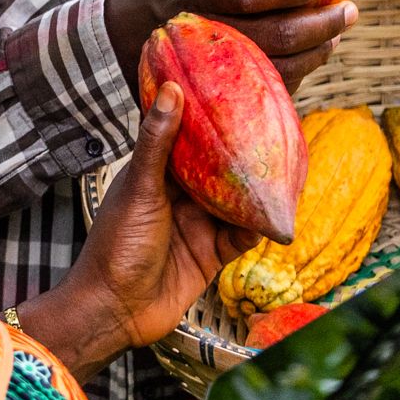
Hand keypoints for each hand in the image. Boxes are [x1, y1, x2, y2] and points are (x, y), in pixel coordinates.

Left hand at [20, 85, 264, 377]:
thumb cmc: (116, 246)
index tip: (239, 95)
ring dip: (256, 193)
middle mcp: (180, 197)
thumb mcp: (139, 187)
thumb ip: (158, 141)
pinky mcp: (211, 255)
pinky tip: (270, 218)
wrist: (115, 311)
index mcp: (158, 174)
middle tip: (277, 133)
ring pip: (236, 202)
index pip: (191, 138)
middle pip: (220, 170)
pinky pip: (241, 237)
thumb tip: (171, 88)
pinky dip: (256, 228)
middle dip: (245, 156)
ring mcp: (197, 226)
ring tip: (284, 173)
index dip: (213, 119)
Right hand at [103, 0, 359, 90]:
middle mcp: (194, 27)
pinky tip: (312, 56)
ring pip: (269, 70)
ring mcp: (200, 65)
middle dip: (317, 26)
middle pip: (267, 38)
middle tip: (349, 11)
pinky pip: (259, 92)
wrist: (117, 33)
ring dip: (312, 53)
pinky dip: (294, 76)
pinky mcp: (207, 89)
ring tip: (336, 33)